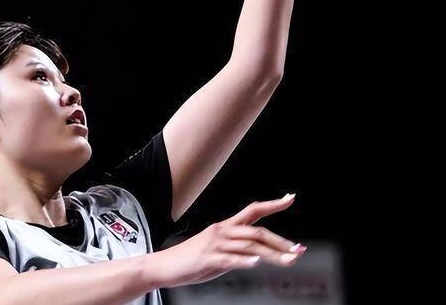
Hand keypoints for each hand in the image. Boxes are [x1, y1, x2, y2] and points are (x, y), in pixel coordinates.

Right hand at [145, 194, 305, 289]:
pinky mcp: (208, 259)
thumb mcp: (219, 250)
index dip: (273, 204)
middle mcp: (222, 231)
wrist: (166, 265)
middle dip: (280, 240)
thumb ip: (238, 249)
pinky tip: (256, 264)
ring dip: (272, 254)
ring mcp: (215, 245)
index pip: (253, 210)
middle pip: (256, 231)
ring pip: (249, 246)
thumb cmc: (193, 259)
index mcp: (226, 227)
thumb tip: (259, 254)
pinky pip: (229, 259)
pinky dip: (244, 261)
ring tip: (289, 261)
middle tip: (298, 249)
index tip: (290, 198)